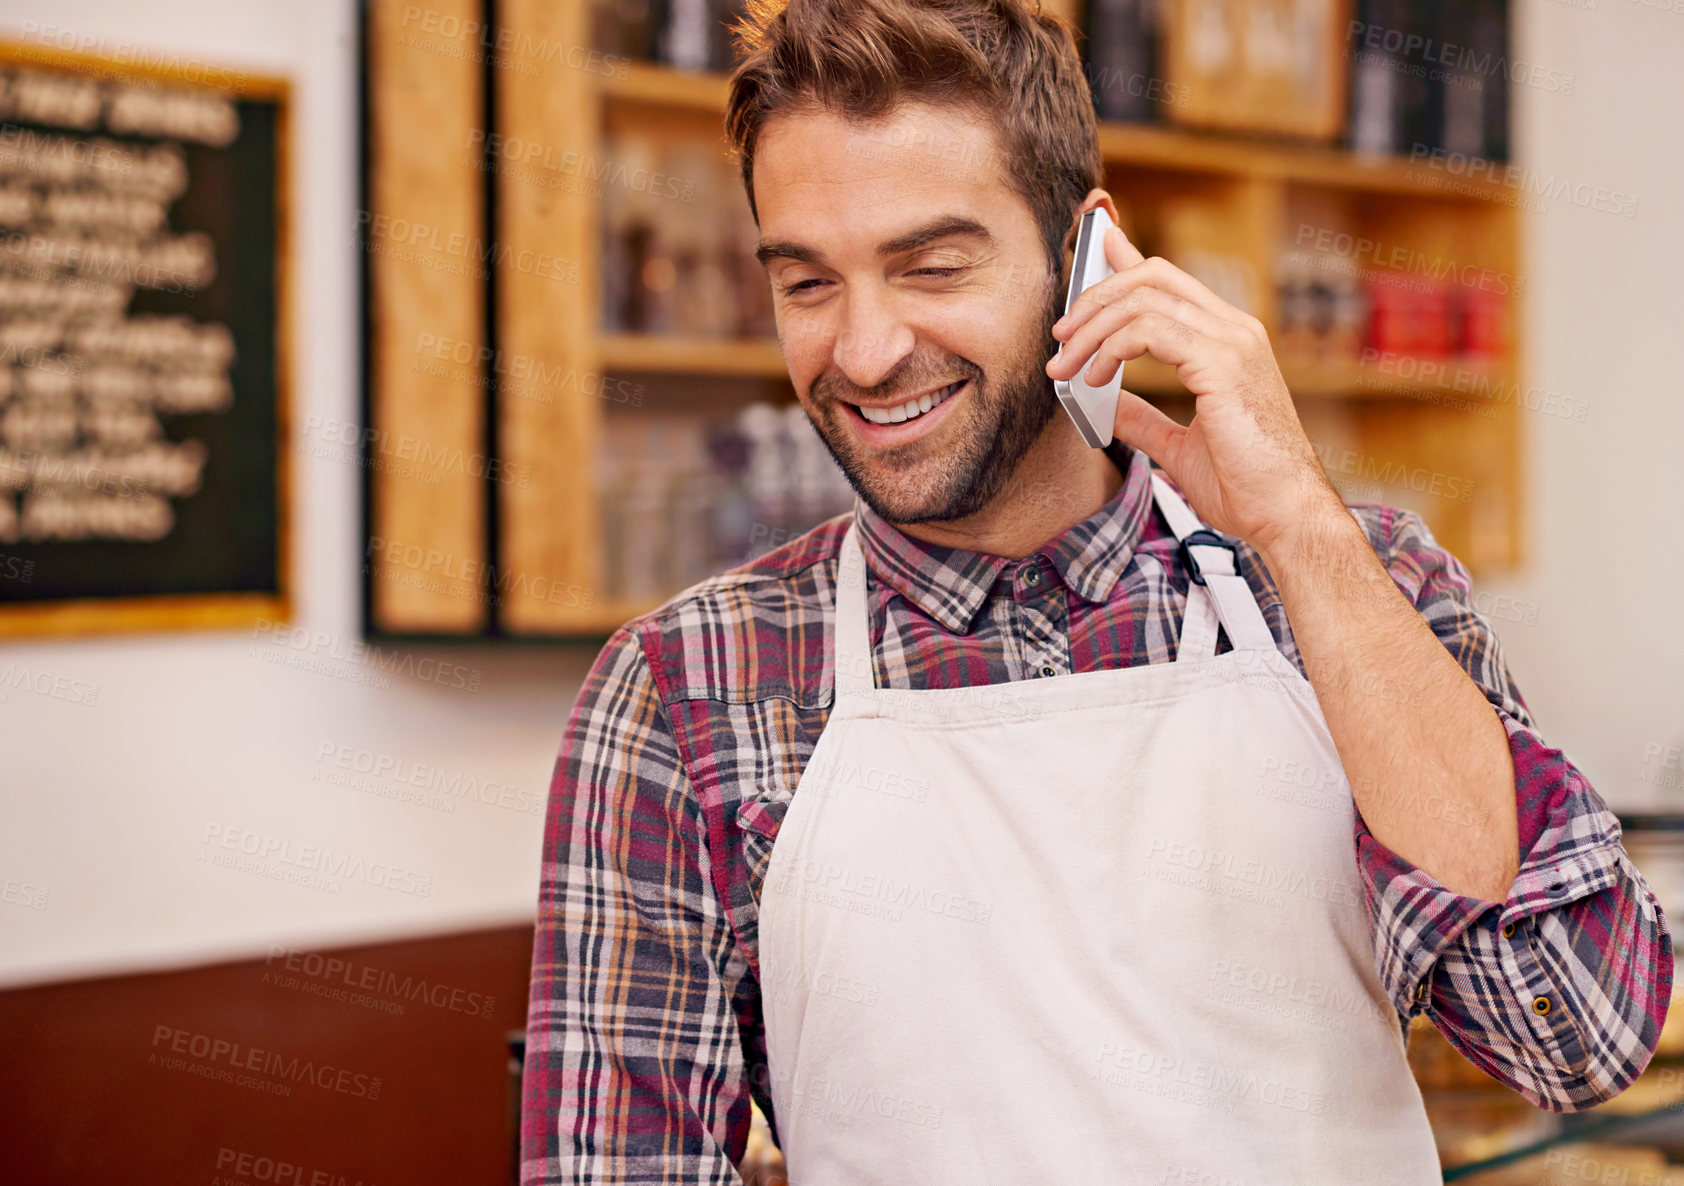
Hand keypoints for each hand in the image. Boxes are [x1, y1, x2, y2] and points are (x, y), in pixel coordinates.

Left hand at [1044, 224, 1344, 557]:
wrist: (1286, 516)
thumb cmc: (1247, 487)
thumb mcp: (1180, 446)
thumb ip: (1144, 419)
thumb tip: (1106, 405)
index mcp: (1229, 341)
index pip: (1169, 279)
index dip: (1126, 255)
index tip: (1090, 246)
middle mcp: (1234, 330)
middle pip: (1151, 276)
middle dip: (1095, 297)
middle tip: (1060, 338)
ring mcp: (1233, 342)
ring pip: (1143, 299)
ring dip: (1092, 329)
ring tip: (1065, 366)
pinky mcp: (1223, 363)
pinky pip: (1150, 330)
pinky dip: (1111, 348)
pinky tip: (1093, 378)